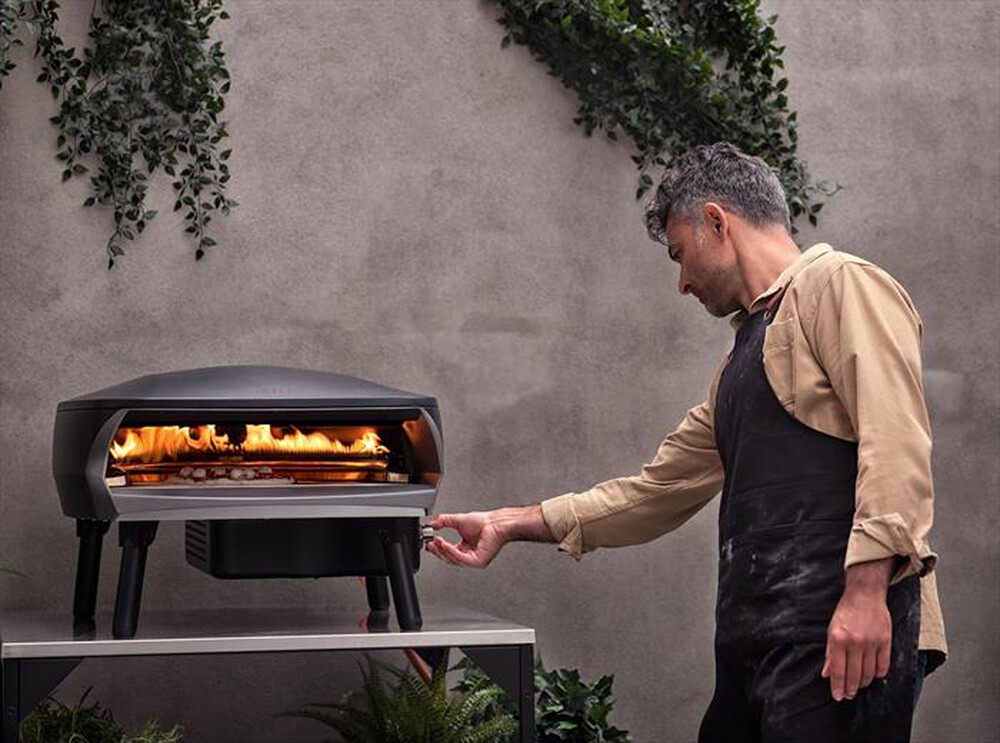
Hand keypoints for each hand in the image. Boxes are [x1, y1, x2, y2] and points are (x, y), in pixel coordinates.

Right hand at [425, 512, 507, 568]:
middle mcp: (468, 556)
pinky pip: (460, 559)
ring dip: (442, 550)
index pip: (447, 552)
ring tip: (436, 541)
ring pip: (453, 559)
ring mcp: (473, 560)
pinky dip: (451, 551)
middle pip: (448, 558)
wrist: (496, 522)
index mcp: (464, 549)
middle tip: (429, 543)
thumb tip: (431, 523)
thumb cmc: (484, 522)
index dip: (437, 548)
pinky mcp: (477, 562)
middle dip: (437, 551)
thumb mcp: (457, 520)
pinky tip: (445, 544)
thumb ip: (443, 521)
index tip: (429, 541)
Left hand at [821, 558, 893, 700]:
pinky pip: (883, 665)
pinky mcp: (886, 641)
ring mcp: (872, 642)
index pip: (838, 670)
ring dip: (863, 683)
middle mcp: (855, 642)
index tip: (838, 696)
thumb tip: (826, 674)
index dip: (838, 686)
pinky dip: (878, 674)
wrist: (865, 594)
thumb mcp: (831, 629)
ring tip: (858, 686)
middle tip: (848, 695)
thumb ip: (830, 653)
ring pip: (869, 673)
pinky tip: (873, 676)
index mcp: (838, 639)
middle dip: (850, 689)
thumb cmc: (846, 611)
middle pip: (854, 675)